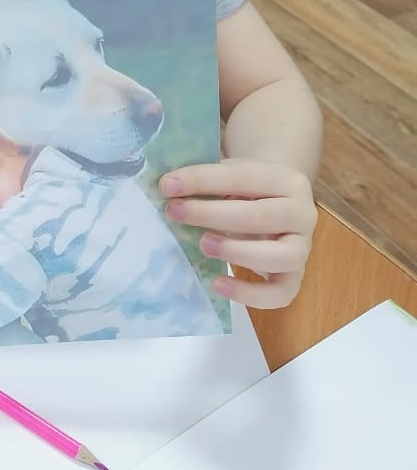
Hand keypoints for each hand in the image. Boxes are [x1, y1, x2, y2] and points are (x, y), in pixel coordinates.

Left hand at [159, 159, 316, 308]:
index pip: (244, 176)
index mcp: (287, 179)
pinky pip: (280, 293)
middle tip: (175, 212)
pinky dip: (249, 293)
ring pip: (281, 256)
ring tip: (203, 244)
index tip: (168, 185)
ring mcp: (302, 247)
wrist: (277, 206)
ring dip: (237, 252)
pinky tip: (218, 284)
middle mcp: (302, 213)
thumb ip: (208, 181)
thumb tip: (168, 187)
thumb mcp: (232, 176)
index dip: (203, 180)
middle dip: (211, 214)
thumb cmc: (248, 190)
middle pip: (260, 217)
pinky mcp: (295, 278)